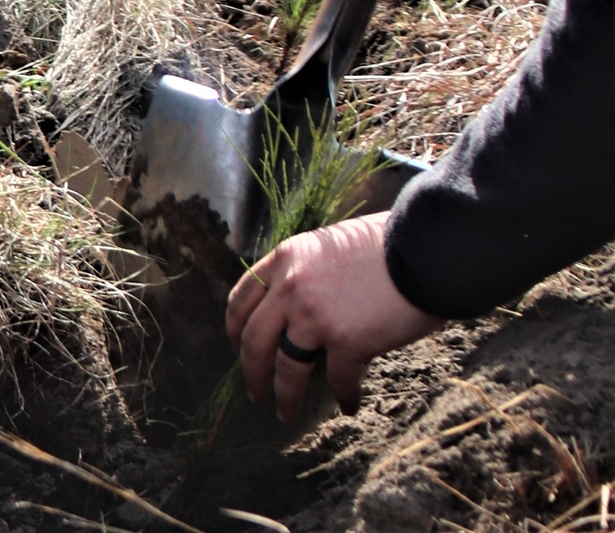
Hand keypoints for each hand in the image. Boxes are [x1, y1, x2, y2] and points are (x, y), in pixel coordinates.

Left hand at [226, 212, 439, 422]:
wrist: (422, 248)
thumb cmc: (384, 243)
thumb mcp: (329, 244)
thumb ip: (306, 270)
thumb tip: (297, 304)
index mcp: (285, 259)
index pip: (242, 299)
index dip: (236, 330)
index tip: (238, 348)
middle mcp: (292, 287)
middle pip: (255, 340)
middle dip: (251, 372)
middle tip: (254, 392)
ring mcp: (316, 316)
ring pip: (286, 369)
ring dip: (285, 397)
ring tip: (285, 413)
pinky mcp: (347, 342)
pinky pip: (338, 381)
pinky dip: (344, 396)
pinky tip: (349, 404)